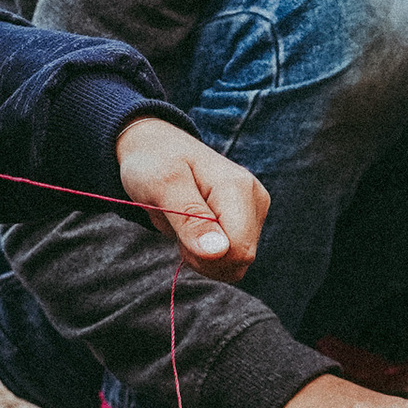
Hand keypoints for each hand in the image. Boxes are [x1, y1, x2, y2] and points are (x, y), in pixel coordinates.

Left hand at [115, 118, 266, 278]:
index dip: (206, 257)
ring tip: (183, 225)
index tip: (180, 234)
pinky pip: (230, 256)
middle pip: (240, 260)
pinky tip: (192, 227)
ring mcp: (253, 210)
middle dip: (203, 258)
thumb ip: (190, 218)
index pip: (239, 251)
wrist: (155, 146)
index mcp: (238, 189)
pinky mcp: (247, 220)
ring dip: (202, 256)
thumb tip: (218, 251)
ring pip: (235, 262)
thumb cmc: (153, 162)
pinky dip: (206, 251)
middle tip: (178, 228)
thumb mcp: (161, 186)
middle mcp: (254, 199)